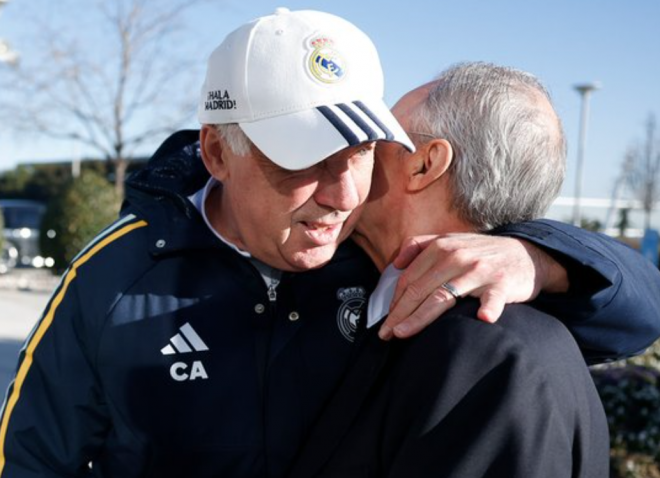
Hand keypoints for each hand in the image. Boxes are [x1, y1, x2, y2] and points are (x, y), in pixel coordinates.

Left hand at [379, 233, 568, 339]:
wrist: (526, 254)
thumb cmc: (481, 252)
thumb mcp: (451, 239)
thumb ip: (420, 245)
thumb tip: (395, 262)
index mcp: (441, 247)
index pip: (410, 278)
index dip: (394, 301)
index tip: (386, 320)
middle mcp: (456, 257)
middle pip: (420, 290)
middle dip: (398, 314)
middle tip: (385, 334)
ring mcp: (478, 271)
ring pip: (443, 297)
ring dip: (420, 317)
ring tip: (403, 333)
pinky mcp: (501, 284)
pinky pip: (493, 298)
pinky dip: (489, 307)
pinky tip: (483, 318)